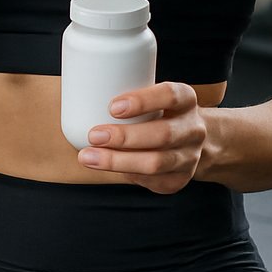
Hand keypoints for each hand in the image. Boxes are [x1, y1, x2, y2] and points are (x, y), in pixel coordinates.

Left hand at [75, 82, 205, 194]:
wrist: (191, 140)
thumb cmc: (158, 113)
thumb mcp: (153, 97)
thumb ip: (127, 97)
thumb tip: (78, 91)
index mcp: (186, 100)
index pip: (170, 95)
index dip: (143, 101)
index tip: (113, 107)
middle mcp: (193, 128)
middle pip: (163, 134)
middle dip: (124, 137)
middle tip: (93, 135)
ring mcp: (190, 156)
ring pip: (156, 163)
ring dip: (118, 161)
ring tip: (88, 157)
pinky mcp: (180, 179)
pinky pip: (153, 180)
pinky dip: (128, 174)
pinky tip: (109, 168)